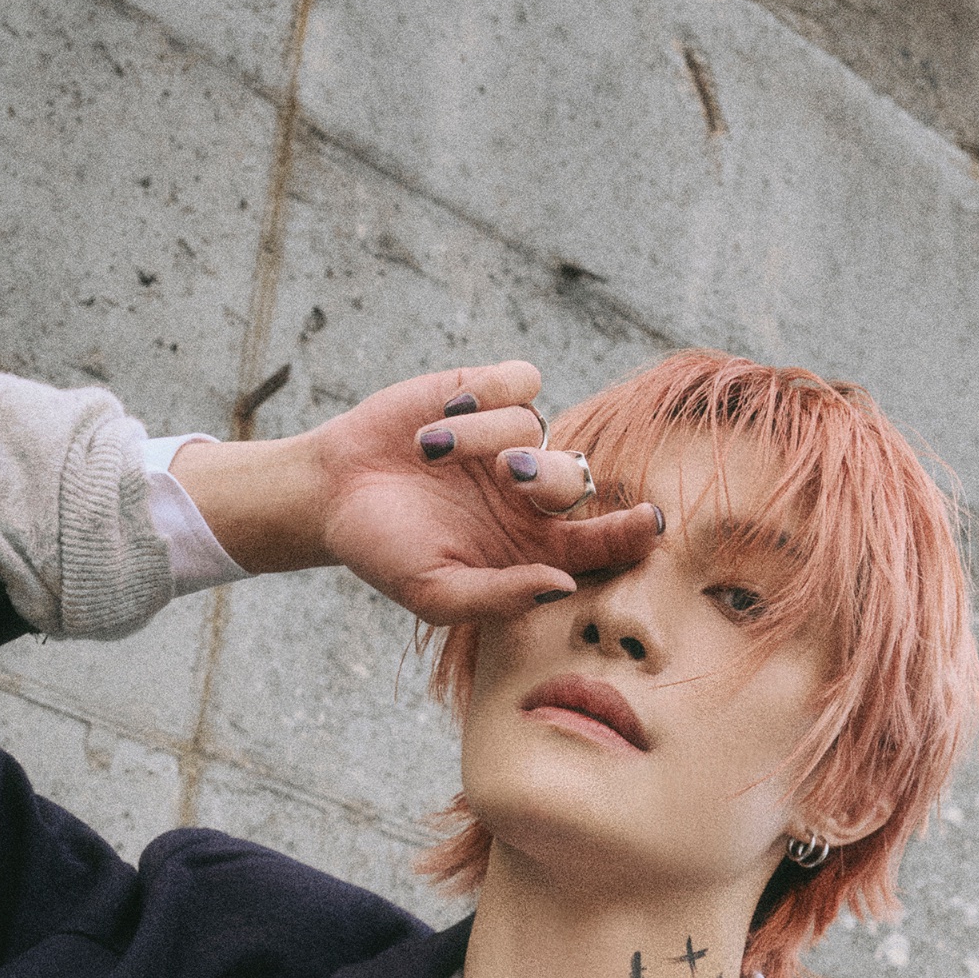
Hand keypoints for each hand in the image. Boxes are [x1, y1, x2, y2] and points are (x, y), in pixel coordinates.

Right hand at [175, 363, 661, 620]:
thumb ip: (500, 597)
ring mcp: (510, 440)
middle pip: (579, 478)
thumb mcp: (434, 593)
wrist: (330, 493)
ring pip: (534, 426)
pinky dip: (487, 391)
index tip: (648, 523)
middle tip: (512, 478)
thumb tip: (564, 586)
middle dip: (552, 476)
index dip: (631, 534)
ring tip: (429, 452)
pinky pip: (521, 380)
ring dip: (483, 436)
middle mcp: (530, 495)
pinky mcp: (486, 392)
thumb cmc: (384, 552)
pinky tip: (444, 410)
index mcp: (533, 548)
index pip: (603, 544)